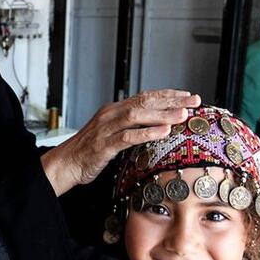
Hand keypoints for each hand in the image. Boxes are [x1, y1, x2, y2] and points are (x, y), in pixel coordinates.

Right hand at [41, 89, 199, 195]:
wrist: (65, 164)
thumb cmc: (89, 152)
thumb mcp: (112, 135)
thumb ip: (130, 128)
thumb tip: (156, 127)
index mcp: (114, 110)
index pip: (145, 97)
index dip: (167, 94)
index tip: (187, 95)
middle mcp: (111, 114)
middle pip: (145, 102)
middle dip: (171, 100)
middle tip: (193, 100)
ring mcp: (106, 129)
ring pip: (138, 115)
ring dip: (162, 114)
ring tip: (182, 114)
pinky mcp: (103, 145)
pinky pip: (127, 136)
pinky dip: (147, 133)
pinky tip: (163, 131)